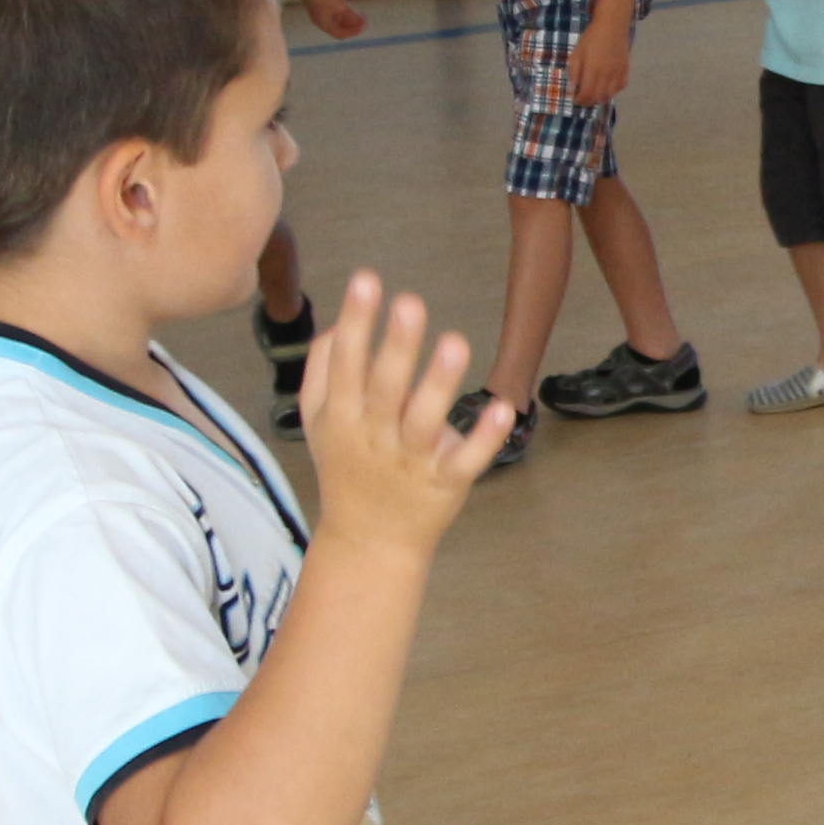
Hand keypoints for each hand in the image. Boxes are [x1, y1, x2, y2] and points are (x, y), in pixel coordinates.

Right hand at [292, 271, 497, 551]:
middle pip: (384, 388)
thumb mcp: (320, 423)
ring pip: (424, 422)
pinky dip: (483, 438)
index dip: (355, 322)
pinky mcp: (444, 485)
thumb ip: (321, 372)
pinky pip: (464, 461)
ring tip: (455, 342)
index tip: (367, 279)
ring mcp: (410, 462)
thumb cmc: (347, 469)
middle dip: (396, 347)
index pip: (345, 363)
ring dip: (439, 384)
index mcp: (342, 417)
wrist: (366, 545)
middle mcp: (374, 437)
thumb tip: (338, 323)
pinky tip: (503, 409)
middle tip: (411, 303)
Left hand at [573, 20, 630, 105]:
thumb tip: (572, 89)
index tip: (575, 99)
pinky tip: (607, 86)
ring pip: (610, 95)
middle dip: (589, 101)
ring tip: (594, 94)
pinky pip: (621, 86)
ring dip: (601, 98)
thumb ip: (574, 72)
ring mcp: (618, 73)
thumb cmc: (591, 38)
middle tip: (583, 99)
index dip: (580, 100)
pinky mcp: (625, 69)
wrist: (612, 25)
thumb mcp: (577, 53)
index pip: (586, 94)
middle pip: (598, 97)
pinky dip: (613, 90)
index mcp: (592, 70)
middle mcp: (606, 75)